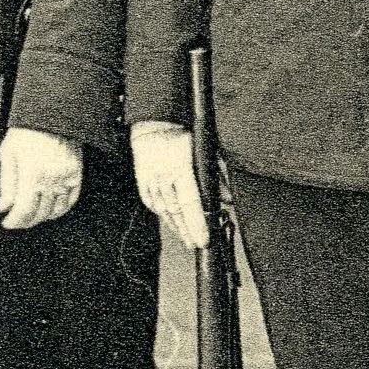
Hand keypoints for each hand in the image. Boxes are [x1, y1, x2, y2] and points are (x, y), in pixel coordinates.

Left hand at [0, 129, 85, 230]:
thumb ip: (6, 183)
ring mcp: (67, 178)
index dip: (14, 221)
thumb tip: (4, 206)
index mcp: (32, 174)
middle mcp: (52, 179)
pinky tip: (50, 209)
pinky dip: (60, 210)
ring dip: (42, 217)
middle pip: (39, 213)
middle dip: (25, 221)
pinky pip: (71, 201)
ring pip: (55, 211)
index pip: (24, 210)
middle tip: (16, 220)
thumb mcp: (8, 153)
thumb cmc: (27, 130)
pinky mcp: (76, 174)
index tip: (7, 222)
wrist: (52, 113)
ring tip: (31, 216)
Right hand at [130, 121, 207, 263]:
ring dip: (176, 226)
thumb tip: (225, 198)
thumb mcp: (204, 151)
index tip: (204, 240)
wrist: (153, 123)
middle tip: (197, 245)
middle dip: (188, 231)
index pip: (191, 203)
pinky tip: (170, 222)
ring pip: (164, 210)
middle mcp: (164, 177)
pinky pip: (152, 203)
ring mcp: (151, 180)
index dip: (197, 224)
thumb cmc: (181, 134)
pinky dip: (162, 214)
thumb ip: (216, 176)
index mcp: (180, 168)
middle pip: (177, 212)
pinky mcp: (143, 181)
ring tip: (186, 238)